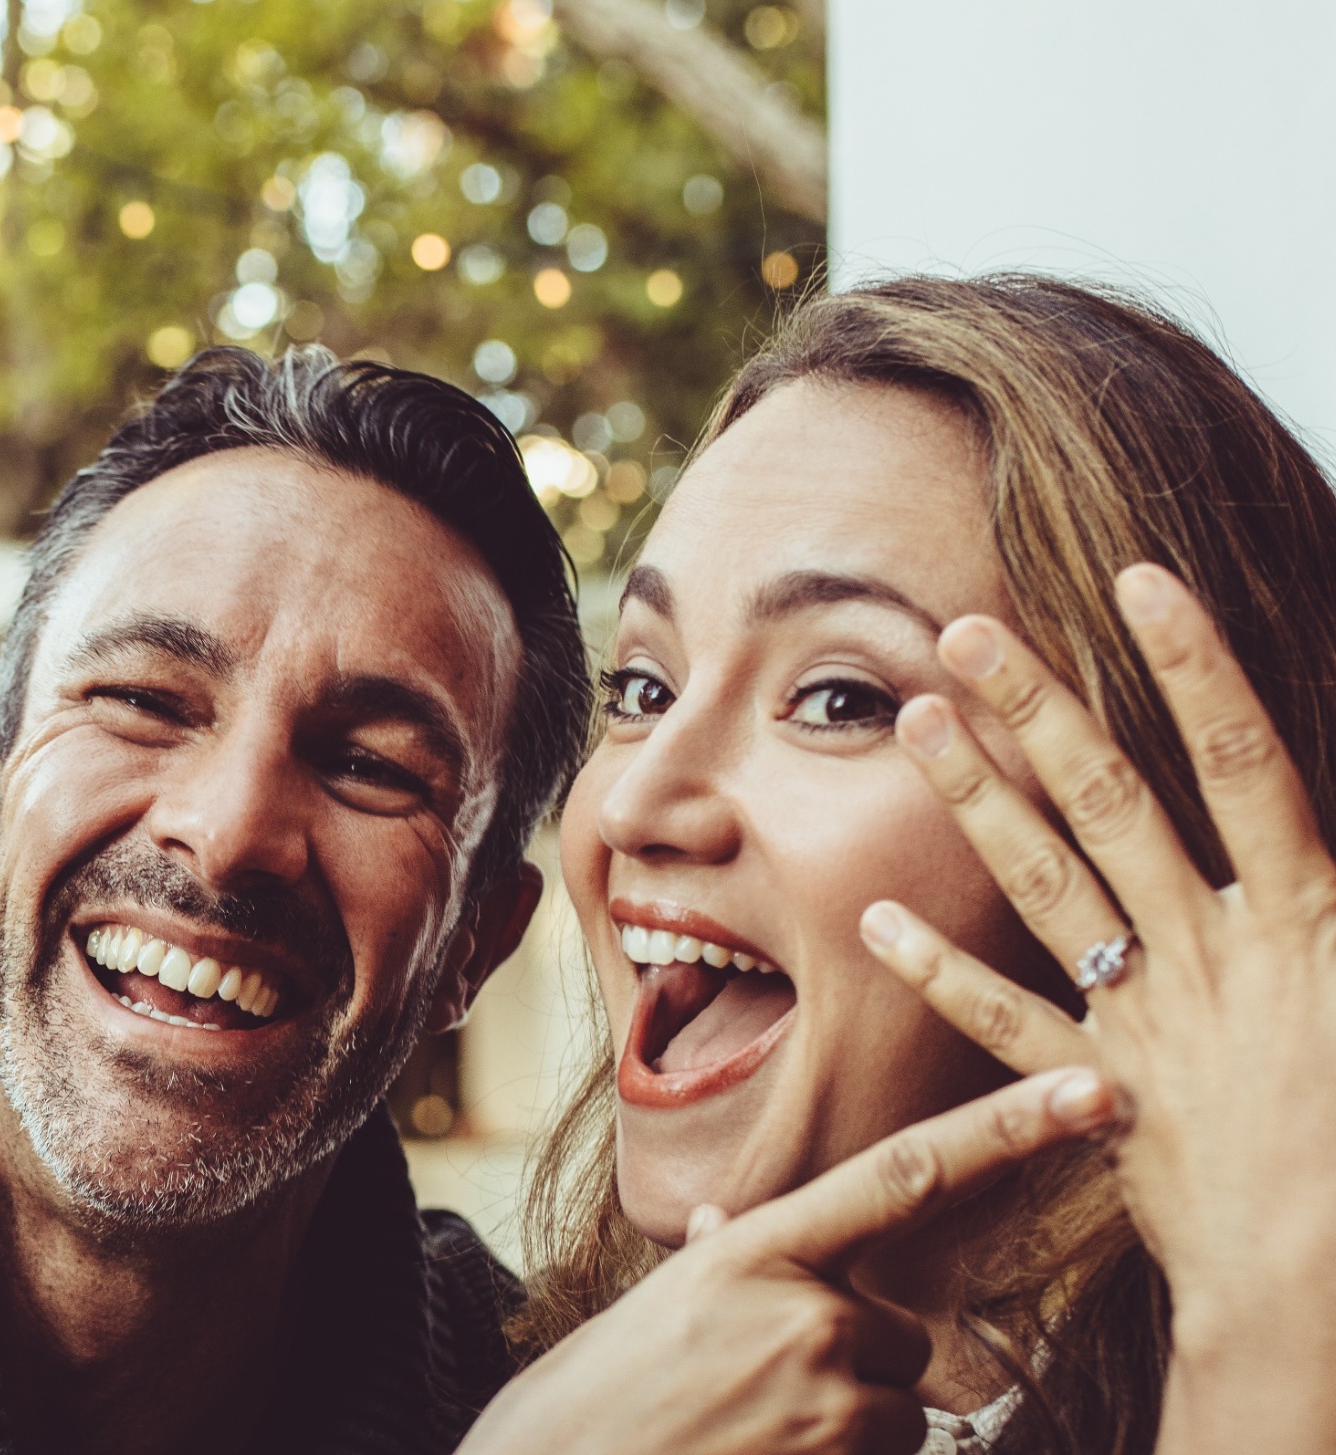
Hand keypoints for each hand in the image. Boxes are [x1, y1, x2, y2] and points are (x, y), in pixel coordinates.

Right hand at [458, 1068, 1113, 1454]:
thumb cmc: (596, 1401)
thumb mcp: (663, 1306)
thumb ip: (725, 1260)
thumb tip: (731, 1221)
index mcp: (756, 1245)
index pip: (908, 1173)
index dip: (1009, 1129)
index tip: (1093, 1091)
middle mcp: (802, 1311)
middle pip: (903, 1337)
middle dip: (858, 1366)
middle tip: (762, 1396)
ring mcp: (819, 1400)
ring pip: (898, 1416)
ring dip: (845, 1435)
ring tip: (753, 1440)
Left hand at [857, 563, 1335, 1450]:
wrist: (1326, 1292)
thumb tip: (1324, 833)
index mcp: (1303, 918)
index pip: (1243, 761)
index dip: (1195, 665)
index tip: (1137, 580)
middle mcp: (1208, 948)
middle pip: (1111, 802)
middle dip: (1039, 710)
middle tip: (964, 632)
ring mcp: (1142, 1014)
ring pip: (1045, 885)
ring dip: (976, 799)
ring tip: (914, 722)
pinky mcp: (1098, 1083)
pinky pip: (1003, 1021)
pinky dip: (938, 972)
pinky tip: (872, 921)